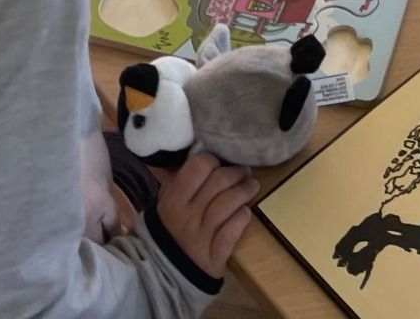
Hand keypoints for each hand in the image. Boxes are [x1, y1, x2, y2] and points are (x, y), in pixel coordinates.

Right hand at [151, 153, 255, 281]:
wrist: (166, 269)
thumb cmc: (172, 224)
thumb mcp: (168, 199)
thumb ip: (182, 178)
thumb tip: (203, 150)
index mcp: (174, 197)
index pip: (198, 166)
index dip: (214, 160)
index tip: (223, 161)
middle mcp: (186, 215)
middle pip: (218, 184)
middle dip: (236, 174)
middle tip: (246, 172)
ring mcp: (200, 237)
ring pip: (225, 207)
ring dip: (243, 193)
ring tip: (253, 186)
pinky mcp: (212, 257)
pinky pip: (228, 236)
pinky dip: (240, 222)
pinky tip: (247, 213)